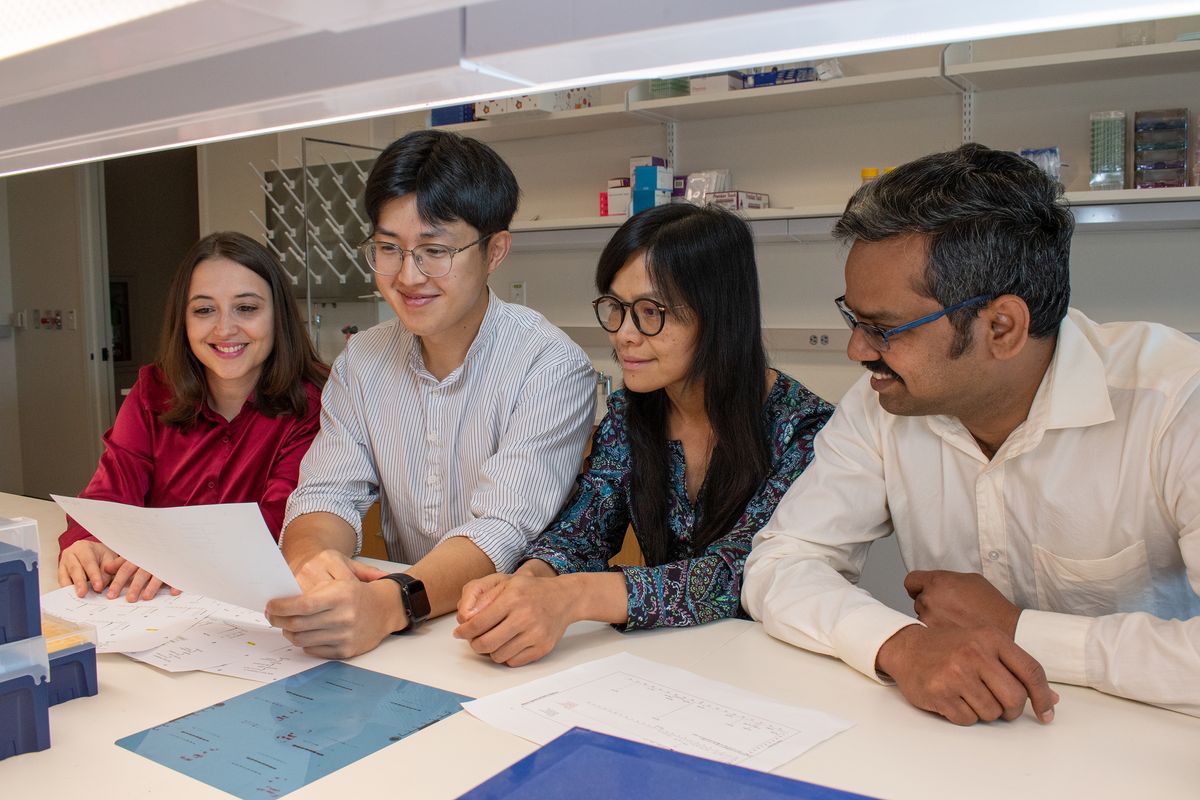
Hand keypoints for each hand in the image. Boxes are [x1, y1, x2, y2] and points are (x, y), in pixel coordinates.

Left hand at [57, 540, 178, 600]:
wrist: (174, 540)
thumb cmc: (151, 551)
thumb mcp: (135, 554)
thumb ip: (121, 562)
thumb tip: (106, 569)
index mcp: (138, 558)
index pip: (126, 570)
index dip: (118, 582)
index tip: (111, 595)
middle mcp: (150, 561)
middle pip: (141, 574)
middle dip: (135, 586)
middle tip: (129, 599)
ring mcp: (164, 564)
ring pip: (158, 575)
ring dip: (153, 586)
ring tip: (146, 597)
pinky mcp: (177, 567)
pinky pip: (177, 575)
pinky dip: (176, 583)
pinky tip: (173, 592)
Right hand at [58, 540, 121, 595]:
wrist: (91, 552)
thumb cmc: (100, 555)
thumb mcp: (108, 559)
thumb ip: (107, 572)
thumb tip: (100, 587)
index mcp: (84, 548)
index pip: (89, 562)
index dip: (94, 575)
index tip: (98, 587)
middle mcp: (71, 554)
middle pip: (75, 569)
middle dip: (80, 583)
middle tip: (84, 594)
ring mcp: (63, 563)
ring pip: (65, 576)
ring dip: (72, 588)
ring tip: (78, 597)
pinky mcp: (60, 572)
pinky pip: (62, 582)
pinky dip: (67, 590)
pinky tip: (72, 596)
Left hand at [265, 551, 396, 658]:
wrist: (384, 609)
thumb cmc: (356, 593)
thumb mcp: (338, 580)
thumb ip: (312, 589)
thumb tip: (281, 602)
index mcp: (341, 595)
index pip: (302, 604)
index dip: (281, 607)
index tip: (271, 606)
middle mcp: (344, 616)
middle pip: (298, 624)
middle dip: (278, 620)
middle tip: (272, 616)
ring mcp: (345, 636)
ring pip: (302, 640)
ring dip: (289, 633)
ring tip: (287, 625)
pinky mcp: (346, 651)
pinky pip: (313, 651)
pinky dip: (304, 643)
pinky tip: (305, 634)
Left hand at [453, 571, 579, 666]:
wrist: (564, 598)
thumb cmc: (531, 590)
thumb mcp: (507, 583)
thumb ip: (483, 597)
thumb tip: (464, 618)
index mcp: (513, 598)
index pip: (478, 623)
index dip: (464, 631)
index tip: (459, 633)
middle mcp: (525, 616)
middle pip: (486, 643)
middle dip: (474, 644)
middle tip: (473, 640)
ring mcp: (535, 634)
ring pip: (498, 656)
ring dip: (490, 651)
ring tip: (493, 640)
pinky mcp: (542, 647)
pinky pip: (513, 662)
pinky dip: (506, 656)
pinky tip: (508, 644)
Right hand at [876, 624, 1058, 725]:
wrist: (907, 647)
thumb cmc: (950, 647)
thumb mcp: (984, 646)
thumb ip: (1016, 669)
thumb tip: (1051, 700)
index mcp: (990, 638)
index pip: (1031, 670)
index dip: (1043, 696)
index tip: (1046, 714)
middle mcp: (974, 653)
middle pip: (1014, 699)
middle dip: (1011, 710)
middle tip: (1001, 707)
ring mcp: (955, 673)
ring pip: (991, 713)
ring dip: (985, 712)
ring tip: (969, 696)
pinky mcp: (939, 692)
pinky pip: (967, 720)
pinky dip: (964, 715)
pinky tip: (954, 699)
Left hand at [906, 570, 1020, 636]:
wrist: (1008, 631)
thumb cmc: (992, 606)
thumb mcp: (970, 580)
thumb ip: (946, 579)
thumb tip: (933, 583)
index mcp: (937, 582)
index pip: (911, 581)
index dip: (917, 586)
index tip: (921, 591)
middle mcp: (929, 600)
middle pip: (918, 601)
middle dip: (931, 605)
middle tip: (951, 611)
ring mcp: (929, 620)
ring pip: (923, 619)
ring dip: (934, 621)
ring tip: (956, 624)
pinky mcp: (934, 638)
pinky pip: (929, 634)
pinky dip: (937, 635)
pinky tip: (954, 634)